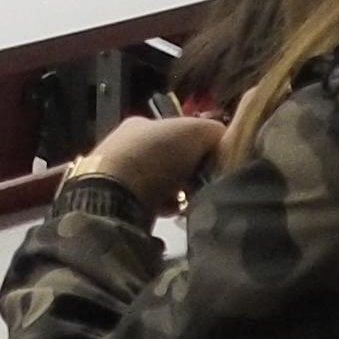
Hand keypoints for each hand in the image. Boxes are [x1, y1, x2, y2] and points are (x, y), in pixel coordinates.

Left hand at [73, 109, 227, 211]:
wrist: (113, 195)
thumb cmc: (155, 156)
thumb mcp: (194, 132)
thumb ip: (214, 133)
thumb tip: (228, 143)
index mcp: (141, 123)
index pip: (179, 132)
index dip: (200, 147)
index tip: (212, 165)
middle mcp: (125, 145)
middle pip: (169, 160)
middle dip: (187, 174)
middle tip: (201, 187)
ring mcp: (116, 175)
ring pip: (158, 185)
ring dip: (174, 195)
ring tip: (186, 204)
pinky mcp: (110, 203)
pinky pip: (146, 206)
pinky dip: (160, 210)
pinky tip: (169, 215)